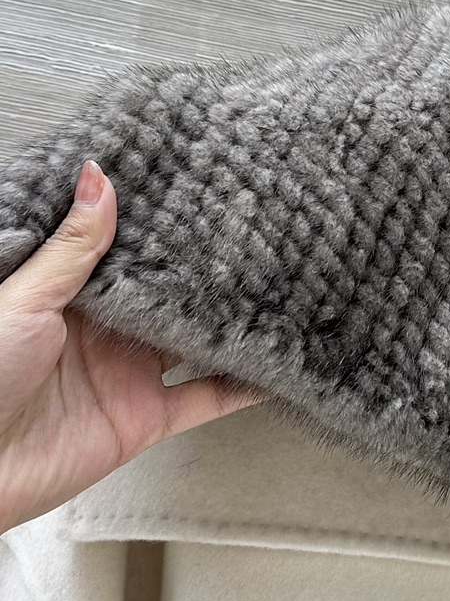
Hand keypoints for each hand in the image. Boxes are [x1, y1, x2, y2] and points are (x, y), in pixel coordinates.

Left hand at [0, 161, 262, 533]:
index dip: (154, 231)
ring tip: (272, 290)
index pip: (122, 257)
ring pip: (193, 343)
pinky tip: (273, 366)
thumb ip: (71, 248)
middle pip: (165, 299)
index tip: (192, 198)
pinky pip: (206, 399)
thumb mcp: (23, 299)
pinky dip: (243, 386)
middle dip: (201, 273)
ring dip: (228, 323)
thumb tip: (97, 181)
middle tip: (248, 239)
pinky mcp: (147, 419)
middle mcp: (103, 336)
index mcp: (68, 301)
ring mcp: (129, 377)